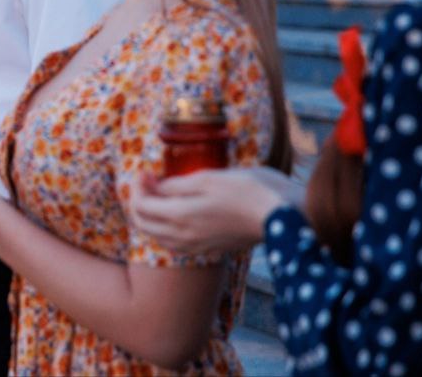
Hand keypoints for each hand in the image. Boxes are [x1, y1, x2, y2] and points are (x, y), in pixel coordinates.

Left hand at [129, 167, 300, 254]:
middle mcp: (184, 235)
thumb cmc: (249, 190)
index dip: (137, 186)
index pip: (140, 206)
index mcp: (180, 215)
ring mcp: (197, 246)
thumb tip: (155, 186)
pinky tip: (175, 217)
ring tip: (158, 197)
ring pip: (157, 237)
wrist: (283, 216)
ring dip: (149, 218)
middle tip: (147, 183)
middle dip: (137, 202)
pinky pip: (174, 245)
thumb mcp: (208, 177)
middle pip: (143, 224)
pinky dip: (165, 231)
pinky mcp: (210, 250)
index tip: (146, 171)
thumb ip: (176, 184)